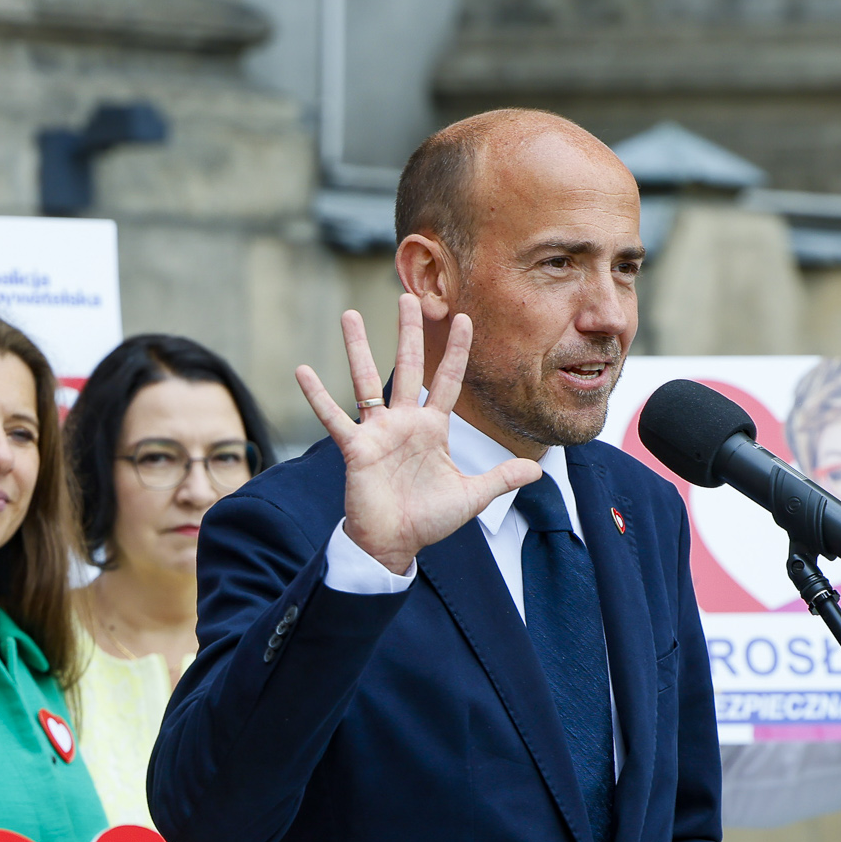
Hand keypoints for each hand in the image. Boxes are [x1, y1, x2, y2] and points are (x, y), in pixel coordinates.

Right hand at [296, 295, 540, 573]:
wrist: (394, 544)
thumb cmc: (428, 519)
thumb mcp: (471, 497)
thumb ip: (500, 479)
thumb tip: (538, 470)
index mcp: (433, 429)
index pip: (449, 382)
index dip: (457, 352)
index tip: (465, 318)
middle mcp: (405, 423)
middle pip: (409, 367)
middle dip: (409, 332)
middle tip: (408, 296)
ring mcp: (378, 433)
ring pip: (366, 381)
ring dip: (358, 347)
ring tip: (349, 314)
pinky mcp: (356, 449)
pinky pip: (335, 418)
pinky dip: (317, 396)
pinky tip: (302, 370)